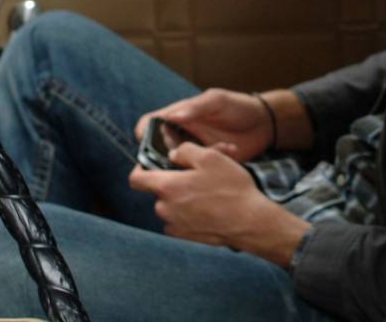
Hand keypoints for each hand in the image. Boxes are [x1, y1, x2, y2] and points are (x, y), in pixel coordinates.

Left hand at [128, 142, 310, 266]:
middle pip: (158, 190)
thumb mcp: (210, 157)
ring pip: (170, 204)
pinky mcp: (185, 235)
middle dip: (173, 180)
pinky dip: (188, 211)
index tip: (154, 163)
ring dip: (183, 196)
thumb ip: (184, 151)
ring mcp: (174, 224)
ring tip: (208, 190)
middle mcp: (165, 208)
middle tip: (197, 174)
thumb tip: (172, 155)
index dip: (141, 168)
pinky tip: (208, 207)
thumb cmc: (231, 188)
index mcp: (167, 187)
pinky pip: (179, 218)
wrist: (250, 221)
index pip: (136, 178)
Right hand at [134, 89, 271, 161]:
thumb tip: (170, 117)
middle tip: (186, 153)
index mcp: (178, 116)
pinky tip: (231, 148)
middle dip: (168, 154)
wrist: (264, 124)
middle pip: (158, 149)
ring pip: (178, 163)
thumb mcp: (217, 101)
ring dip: (193, 159)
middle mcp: (181, 135)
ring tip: (217, 147)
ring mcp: (193, 151)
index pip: (149, 125)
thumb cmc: (238, 106)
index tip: (149, 143)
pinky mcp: (205, 164)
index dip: (144, 134)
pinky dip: (213, 160)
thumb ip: (195, 108)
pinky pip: (199, 169)